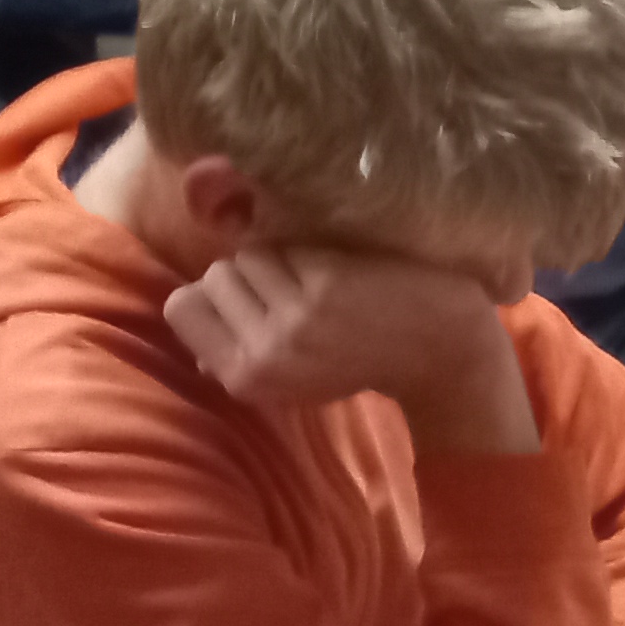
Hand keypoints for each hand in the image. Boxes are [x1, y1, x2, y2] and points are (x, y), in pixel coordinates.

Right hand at [164, 240, 542, 452]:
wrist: (443, 354)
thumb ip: (241, 364)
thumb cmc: (363, 360)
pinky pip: (291, 242)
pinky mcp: (326, 282)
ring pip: (252, 252)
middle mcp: (263, 351)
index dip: (211, 292)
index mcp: (245, 378)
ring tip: (325, 283)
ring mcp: (294, 316)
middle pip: (215, 273)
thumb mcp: (294, 383)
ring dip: (284, 255)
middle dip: (253, 272)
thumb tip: (197, 357)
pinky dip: (314, 248)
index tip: (250, 298)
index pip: (181, 307)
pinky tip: (346, 272)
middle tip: (300, 292)